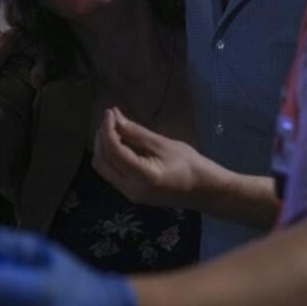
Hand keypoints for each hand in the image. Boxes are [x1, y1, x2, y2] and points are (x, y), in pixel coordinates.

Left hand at [93, 107, 208, 209]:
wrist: (205, 190)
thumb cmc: (190, 165)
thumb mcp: (164, 144)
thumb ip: (137, 133)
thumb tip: (115, 118)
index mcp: (142, 177)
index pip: (113, 151)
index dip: (107, 129)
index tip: (110, 111)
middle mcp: (130, 189)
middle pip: (101, 161)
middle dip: (101, 137)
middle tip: (111, 117)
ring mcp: (129, 194)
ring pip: (103, 168)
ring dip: (103, 146)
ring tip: (113, 126)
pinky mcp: (131, 192)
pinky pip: (111, 173)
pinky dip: (110, 155)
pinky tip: (119, 141)